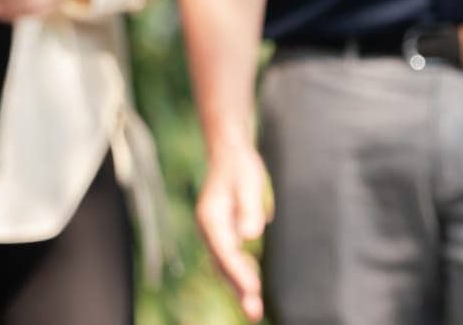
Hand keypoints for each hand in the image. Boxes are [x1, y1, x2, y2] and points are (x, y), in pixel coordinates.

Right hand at [195, 144, 271, 321]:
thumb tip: (250, 234)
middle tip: (253, 311)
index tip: (254, 290)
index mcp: (210, 217)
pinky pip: (229, 259)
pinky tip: (251, 287)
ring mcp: (214, 232)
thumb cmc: (239, 166)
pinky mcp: (223, 233)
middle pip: (221, 264)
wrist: (228, 153)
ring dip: (237, 287)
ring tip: (253, 308)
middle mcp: (208, 228)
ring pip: (224, 265)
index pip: (225, 251)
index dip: (239, 272)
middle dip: (237, 289)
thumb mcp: (248, 181)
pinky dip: (239, 274)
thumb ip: (248, 208)